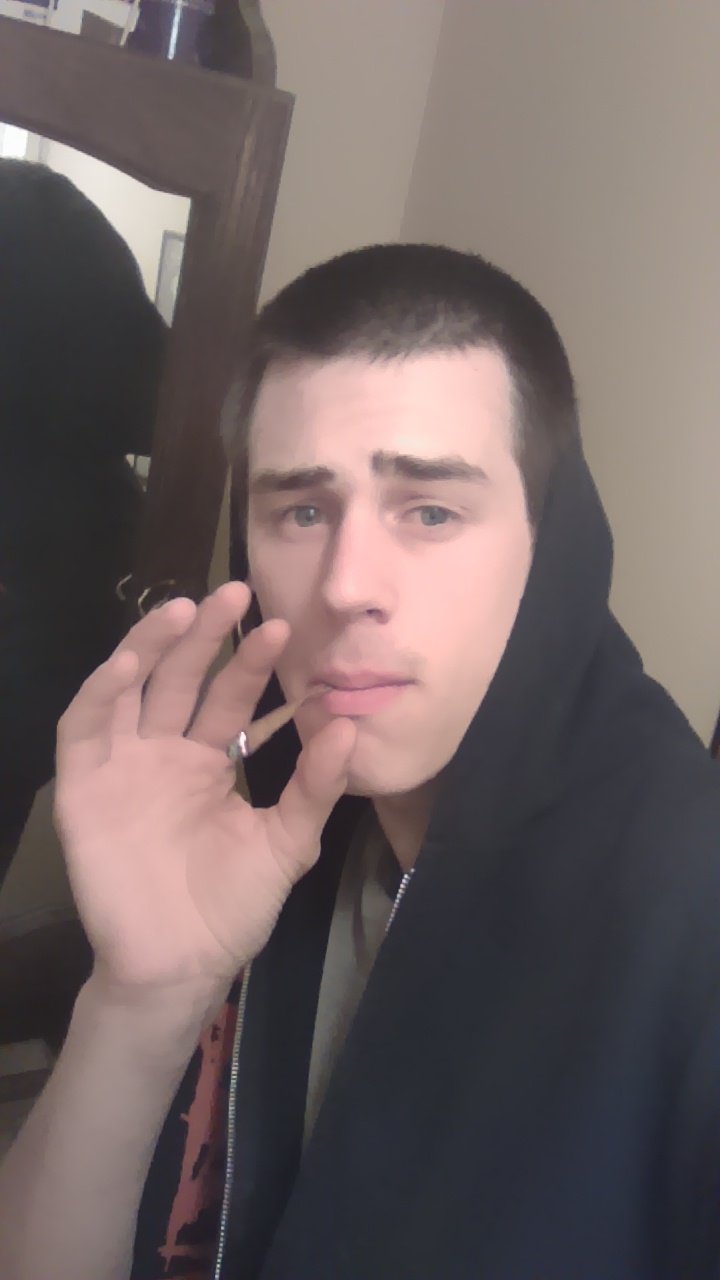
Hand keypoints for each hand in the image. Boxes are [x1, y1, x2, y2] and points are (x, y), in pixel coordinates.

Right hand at [54, 583, 355, 996]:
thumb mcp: (285, 843)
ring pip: (130, 688)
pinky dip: (102, 692)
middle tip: (234, 592)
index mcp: (207, 762)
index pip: (229, 698)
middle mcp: (162, 753)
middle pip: (180, 679)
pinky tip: (129, 663)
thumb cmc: (230, 909)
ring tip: (183, 610)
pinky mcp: (83, 786)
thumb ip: (314, 788)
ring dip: (150, 646)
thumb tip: (348, 726)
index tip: (283, 628)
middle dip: (205, 636)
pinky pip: (85, 728)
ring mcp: (120, 766)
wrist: (179, 964)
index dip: (251, 663)